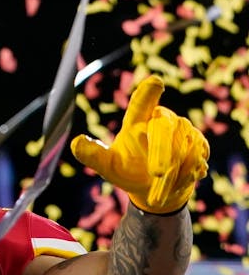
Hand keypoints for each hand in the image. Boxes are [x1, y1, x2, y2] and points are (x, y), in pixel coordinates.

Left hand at [70, 76, 208, 213]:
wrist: (155, 191)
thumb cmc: (128, 172)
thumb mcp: (108, 166)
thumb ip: (93, 155)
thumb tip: (75, 143)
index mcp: (137, 121)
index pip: (141, 104)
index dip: (148, 93)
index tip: (155, 82)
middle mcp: (161, 120)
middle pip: (165, 128)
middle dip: (162, 152)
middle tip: (156, 174)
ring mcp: (183, 131)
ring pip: (184, 146)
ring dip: (174, 172)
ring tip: (159, 192)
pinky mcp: (199, 144)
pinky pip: (198, 156)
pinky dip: (189, 173)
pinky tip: (180, 183)